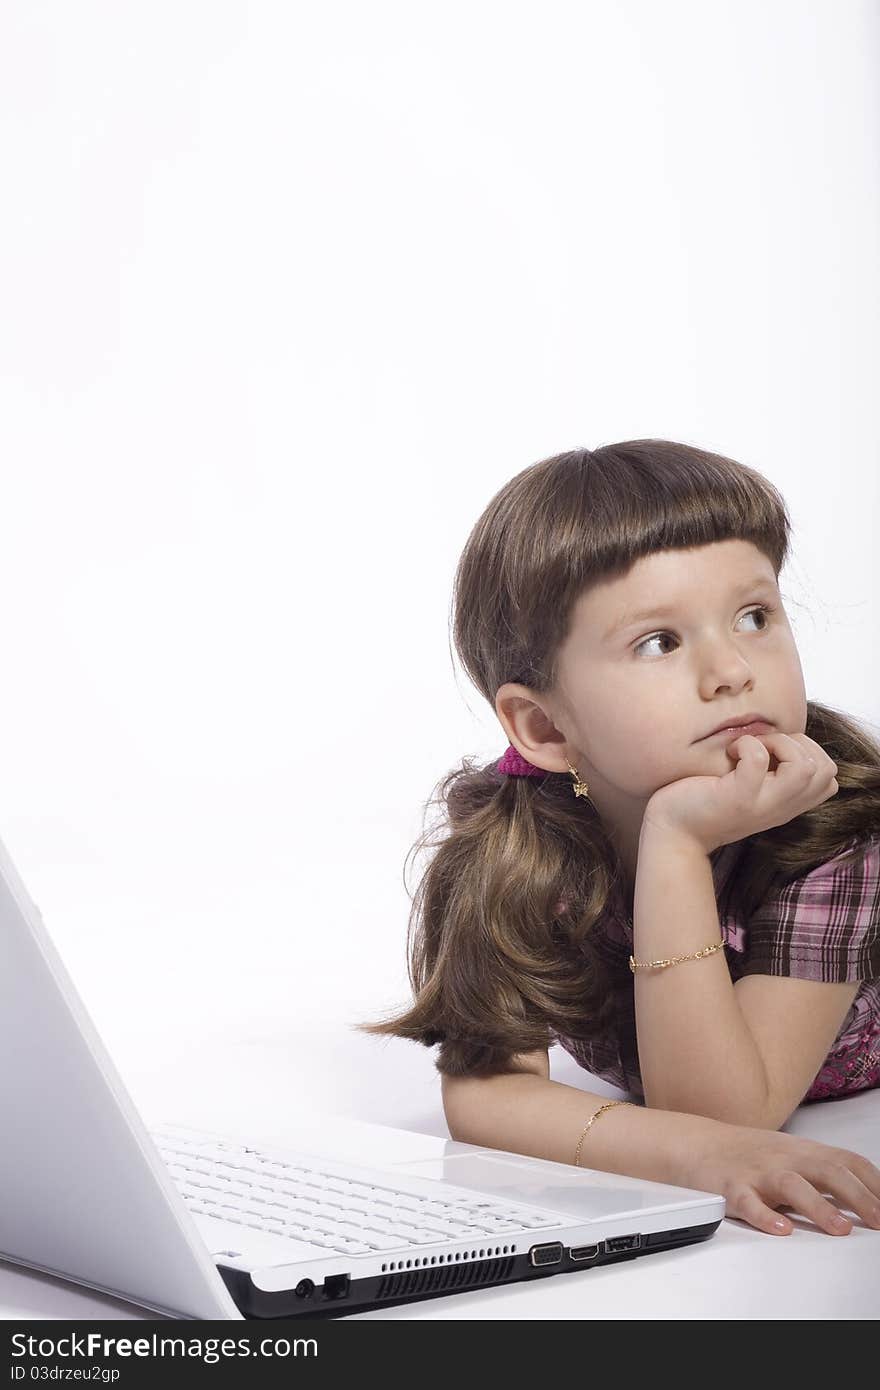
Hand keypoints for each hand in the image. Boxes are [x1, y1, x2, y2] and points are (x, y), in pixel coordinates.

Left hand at [642, 731, 838, 854]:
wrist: (673, 833)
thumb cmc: (707, 802)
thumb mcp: (751, 789)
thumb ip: (773, 774)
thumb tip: (783, 736)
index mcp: (787, 804)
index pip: (829, 778)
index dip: (810, 752)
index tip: (776, 752)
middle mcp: (781, 807)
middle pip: (826, 770)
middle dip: (798, 743)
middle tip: (763, 746)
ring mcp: (762, 804)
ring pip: (805, 766)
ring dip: (777, 742)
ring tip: (749, 748)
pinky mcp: (737, 798)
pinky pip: (758, 760)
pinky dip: (746, 744)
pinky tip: (729, 753)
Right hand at [683, 1121, 879, 1235]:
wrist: (697, 1144)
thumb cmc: (750, 1154)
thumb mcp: (792, 1156)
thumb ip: (825, 1173)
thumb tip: (868, 1199)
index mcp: (804, 1151)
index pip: (848, 1161)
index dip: (874, 1183)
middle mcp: (785, 1158)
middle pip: (827, 1170)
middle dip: (858, 1196)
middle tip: (879, 1220)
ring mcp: (759, 1172)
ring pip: (792, 1185)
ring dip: (819, 1207)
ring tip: (840, 1229)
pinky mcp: (731, 1187)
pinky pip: (748, 1202)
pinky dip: (764, 1216)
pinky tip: (780, 1229)